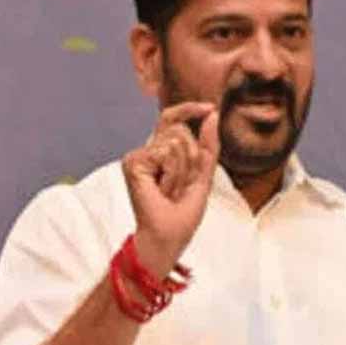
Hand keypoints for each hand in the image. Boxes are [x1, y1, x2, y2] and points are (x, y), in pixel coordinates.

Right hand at [121, 102, 219, 274]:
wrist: (168, 236)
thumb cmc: (182, 213)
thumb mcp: (203, 175)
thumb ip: (208, 145)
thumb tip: (212, 114)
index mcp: (161, 152)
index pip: (173, 118)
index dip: (189, 109)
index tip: (210, 108)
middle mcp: (147, 151)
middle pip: (181, 131)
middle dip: (192, 160)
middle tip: (181, 186)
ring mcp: (138, 156)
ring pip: (177, 141)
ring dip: (183, 171)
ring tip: (171, 191)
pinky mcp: (133, 162)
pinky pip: (166, 153)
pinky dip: (173, 174)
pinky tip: (162, 190)